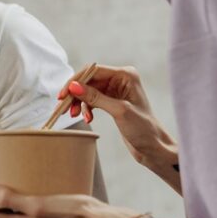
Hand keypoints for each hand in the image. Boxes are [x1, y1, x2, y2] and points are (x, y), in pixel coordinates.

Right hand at [61, 65, 179, 187]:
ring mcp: (116, 90)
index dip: (76, 81)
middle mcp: (121, 79)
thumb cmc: (143, 128)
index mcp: (126, 75)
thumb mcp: (118, 111)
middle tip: (63, 106)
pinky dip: (87, 108)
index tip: (63, 94)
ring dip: (80, 102)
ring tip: (75, 115)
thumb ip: (95, 97)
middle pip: (89, 80)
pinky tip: (88, 118)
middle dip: (76, 93)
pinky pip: (93, 99)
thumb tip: (73, 86)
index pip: (94, 71)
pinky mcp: (112, 101)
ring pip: (89, 90)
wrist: (153, 147)